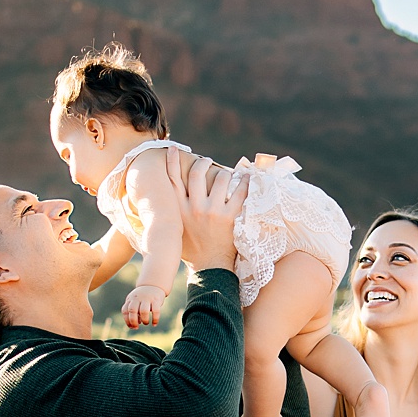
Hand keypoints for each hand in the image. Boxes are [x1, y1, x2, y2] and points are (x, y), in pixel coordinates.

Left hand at [122, 284, 166, 328]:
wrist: (153, 285)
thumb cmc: (142, 298)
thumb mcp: (134, 301)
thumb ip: (132, 312)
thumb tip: (134, 325)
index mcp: (130, 299)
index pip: (125, 310)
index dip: (127, 320)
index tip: (131, 327)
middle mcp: (137, 298)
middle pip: (133, 310)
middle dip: (134, 321)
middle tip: (137, 327)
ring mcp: (147, 298)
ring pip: (144, 311)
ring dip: (144, 320)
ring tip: (146, 323)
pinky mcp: (156, 300)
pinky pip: (156, 311)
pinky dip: (155, 319)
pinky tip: (154, 324)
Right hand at [168, 147, 247, 273]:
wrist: (210, 267)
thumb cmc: (193, 250)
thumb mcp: (176, 231)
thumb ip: (175, 214)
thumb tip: (175, 198)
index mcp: (179, 211)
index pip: (172, 180)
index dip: (171, 162)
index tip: (172, 149)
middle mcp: (194, 208)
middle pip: (196, 174)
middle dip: (202, 163)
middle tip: (206, 161)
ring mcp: (213, 211)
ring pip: (219, 179)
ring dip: (225, 174)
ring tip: (229, 174)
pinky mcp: (230, 216)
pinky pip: (240, 192)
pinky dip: (244, 183)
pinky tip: (247, 178)